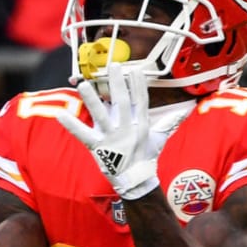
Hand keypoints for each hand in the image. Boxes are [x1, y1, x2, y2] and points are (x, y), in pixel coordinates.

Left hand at [53, 64, 159, 198]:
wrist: (136, 181)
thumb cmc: (146, 157)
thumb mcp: (160, 138)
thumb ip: (169, 122)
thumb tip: (186, 111)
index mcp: (141, 125)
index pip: (141, 101)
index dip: (138, 85)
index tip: (135, 69)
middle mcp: (127, 129)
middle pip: (122, 102)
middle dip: (117, 83)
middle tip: (112, 65)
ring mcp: (112, 138)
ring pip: (101, 115)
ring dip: (92, 99)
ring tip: (82, 84)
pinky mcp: (98, 147)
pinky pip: (83, 135)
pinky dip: (71, 125)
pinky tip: (60, 114)